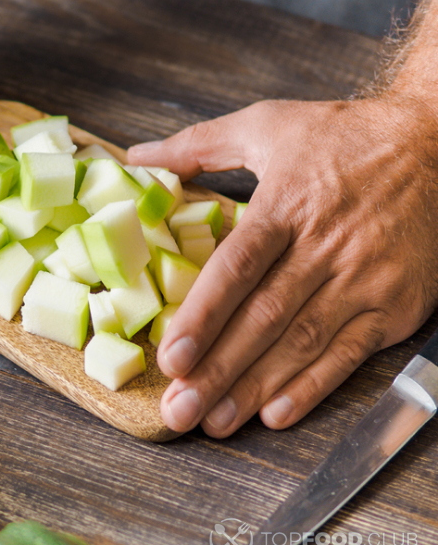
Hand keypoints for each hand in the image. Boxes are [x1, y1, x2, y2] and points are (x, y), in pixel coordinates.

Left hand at [128, 95, 437, 436]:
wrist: (433, 142)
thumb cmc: (341, 135)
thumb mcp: (266, 124)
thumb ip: (197, 144)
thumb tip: (136, 156)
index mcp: (286, 204)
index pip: (238, 267)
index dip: (204, 315)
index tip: (170, 356)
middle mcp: (325, 246)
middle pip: (264, 317)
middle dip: (217, 370)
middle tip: (178, 411)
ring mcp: (364, 278)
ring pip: (302, 342)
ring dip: (255, 387)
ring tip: (215, 421)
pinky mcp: (395, 303)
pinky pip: (350, 353)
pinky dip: (313, 386)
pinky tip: (276, 414)